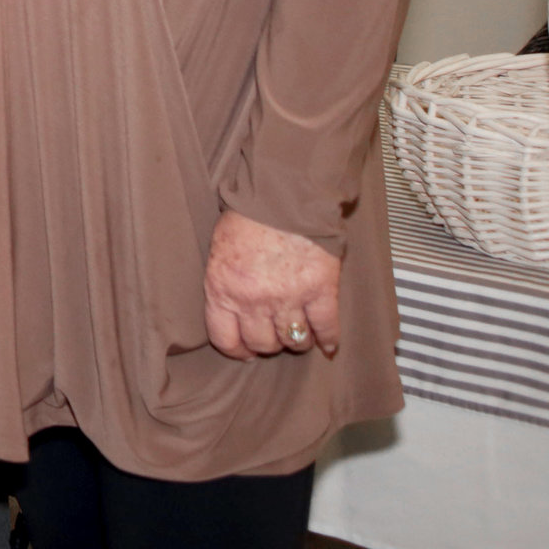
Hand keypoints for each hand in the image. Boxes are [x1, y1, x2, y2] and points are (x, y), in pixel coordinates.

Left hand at [204, 209, 340, 358]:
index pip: (225, 340)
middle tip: (273, 336)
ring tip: (297, 334)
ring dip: (295, 341)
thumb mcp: (219, 253)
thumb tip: (231, 314)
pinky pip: (326, 327)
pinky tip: (328, 344)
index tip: (245, 351)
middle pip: (262, 344)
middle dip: (267, 344)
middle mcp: (254, 300)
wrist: (282, 197)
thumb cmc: (245, 220)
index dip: (237, 351)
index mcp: (223, 290)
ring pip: (293, 340)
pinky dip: (329, 339)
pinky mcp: (321, 290)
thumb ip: (224, 285)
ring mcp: (289, 298)